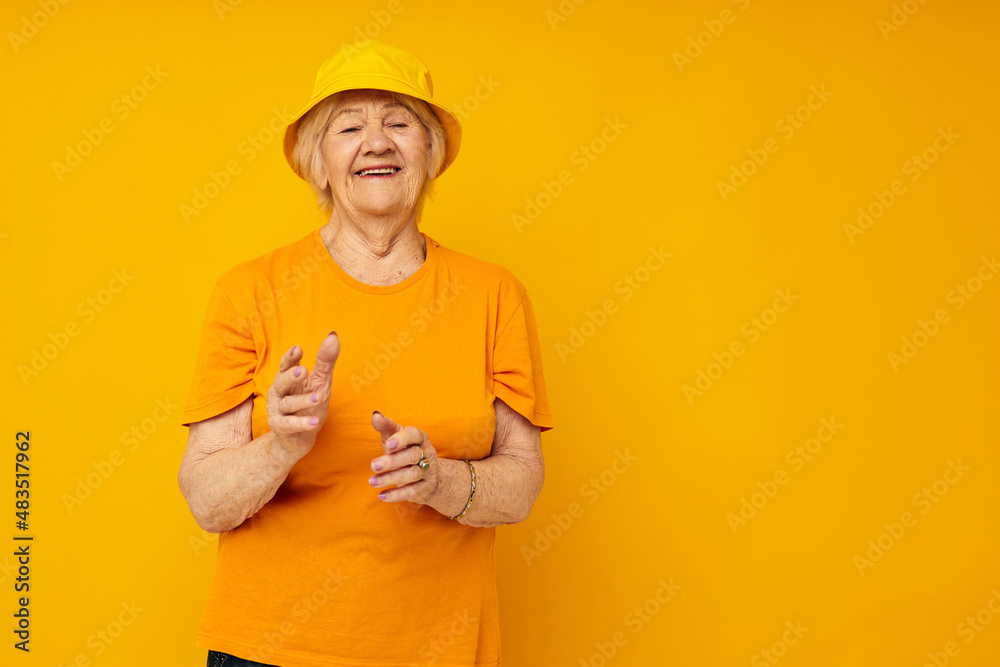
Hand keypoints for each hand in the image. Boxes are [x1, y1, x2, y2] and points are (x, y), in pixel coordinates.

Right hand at [266, 332, 339, 458]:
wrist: (298, 437)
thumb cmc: (309, 404)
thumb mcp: (320, 381)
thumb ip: (325, 361)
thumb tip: (333, 335)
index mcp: (288, 378)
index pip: (286, 365)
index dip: (291, 358)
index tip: (298, 349)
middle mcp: (279, 392)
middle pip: (282, 382)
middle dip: (291, 376)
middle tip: (302, 371)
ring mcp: (277, 410)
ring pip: (287, 404)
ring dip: (302, 400)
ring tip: (319, 397)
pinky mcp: (280, 427)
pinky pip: (290, 425)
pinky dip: (302, 423)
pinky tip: (314, 422)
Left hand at [369, 412, 439, 504]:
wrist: (428, 476)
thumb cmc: (405, 452)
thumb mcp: (396, 438)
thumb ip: (386, 427)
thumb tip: (375, 415)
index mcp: (419, 439)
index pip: (415, 435)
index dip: (402, 439)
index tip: (388, 445)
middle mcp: (426, 454)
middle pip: (412, 456)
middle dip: (393, 461)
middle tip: (374, 465)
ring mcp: (427, 472)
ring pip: (412, 474)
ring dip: (390, 478)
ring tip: (372, 482)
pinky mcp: (425, 488)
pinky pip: (412, 492)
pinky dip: (396, 494)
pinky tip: (381, 495)